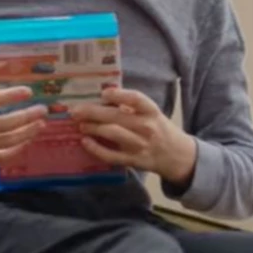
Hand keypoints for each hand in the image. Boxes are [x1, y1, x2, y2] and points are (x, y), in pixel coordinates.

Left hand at [70, 87, 196, 184]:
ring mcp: (139, 145)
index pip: (136, 99)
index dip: (119, 94)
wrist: (177, 156)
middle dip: (93, 112)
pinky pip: (111, 155)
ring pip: (112, 134)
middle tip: (76, 110)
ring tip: (80, 124)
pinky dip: (96, 149)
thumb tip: (104, 97)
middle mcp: (146, 127)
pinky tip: (85, 142)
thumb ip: (133, 106)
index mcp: (151, 112)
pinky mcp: (133, 160)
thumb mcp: (152, 114)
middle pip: (116, 116)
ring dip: (93, 128)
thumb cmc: (160, 129)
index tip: (104, 92)